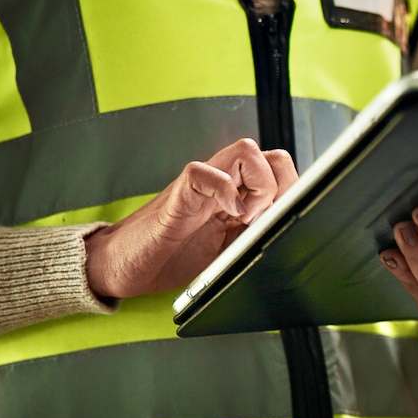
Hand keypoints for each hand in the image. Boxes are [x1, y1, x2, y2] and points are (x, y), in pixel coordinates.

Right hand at [85, 139, 296, 298]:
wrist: (123, 265)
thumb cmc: (170, 257)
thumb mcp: (226, 253)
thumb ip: (253, 238)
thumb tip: (291, 237)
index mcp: (237, 196)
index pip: (280, 172)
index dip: (294, 193)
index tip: (287, 222)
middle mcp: (222, 184)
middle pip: (272, 156)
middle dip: (282, 189)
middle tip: (265, 221)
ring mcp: (200, 186)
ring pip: (245, 152)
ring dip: (258, 185)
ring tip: (245, 218)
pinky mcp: (177, 196)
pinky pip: (204, 172)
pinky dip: (224, 190)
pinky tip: (228, 215)